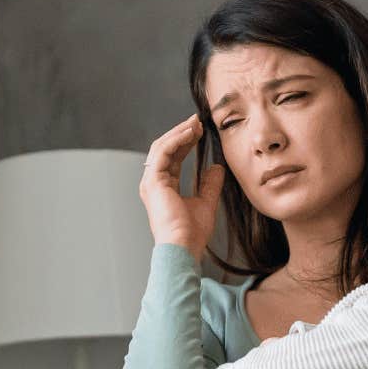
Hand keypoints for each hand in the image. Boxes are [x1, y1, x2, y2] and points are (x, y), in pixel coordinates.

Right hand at [139, 115, 225, 259]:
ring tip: (195, 124)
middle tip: (198, 121)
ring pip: (161, 147)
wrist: (184, 247)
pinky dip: (176, 140)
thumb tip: (216, 167)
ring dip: (179, 133)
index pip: (173, 157)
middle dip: (181, 133)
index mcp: (164, 187)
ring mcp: (150, 182)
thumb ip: (210, 184)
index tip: (201, 131)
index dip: (186, 142)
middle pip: (165, 149)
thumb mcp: (206, 202)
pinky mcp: (152, 181)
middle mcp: (154, 183)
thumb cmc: (192, 233)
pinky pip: (162, 152)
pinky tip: (190, 134)